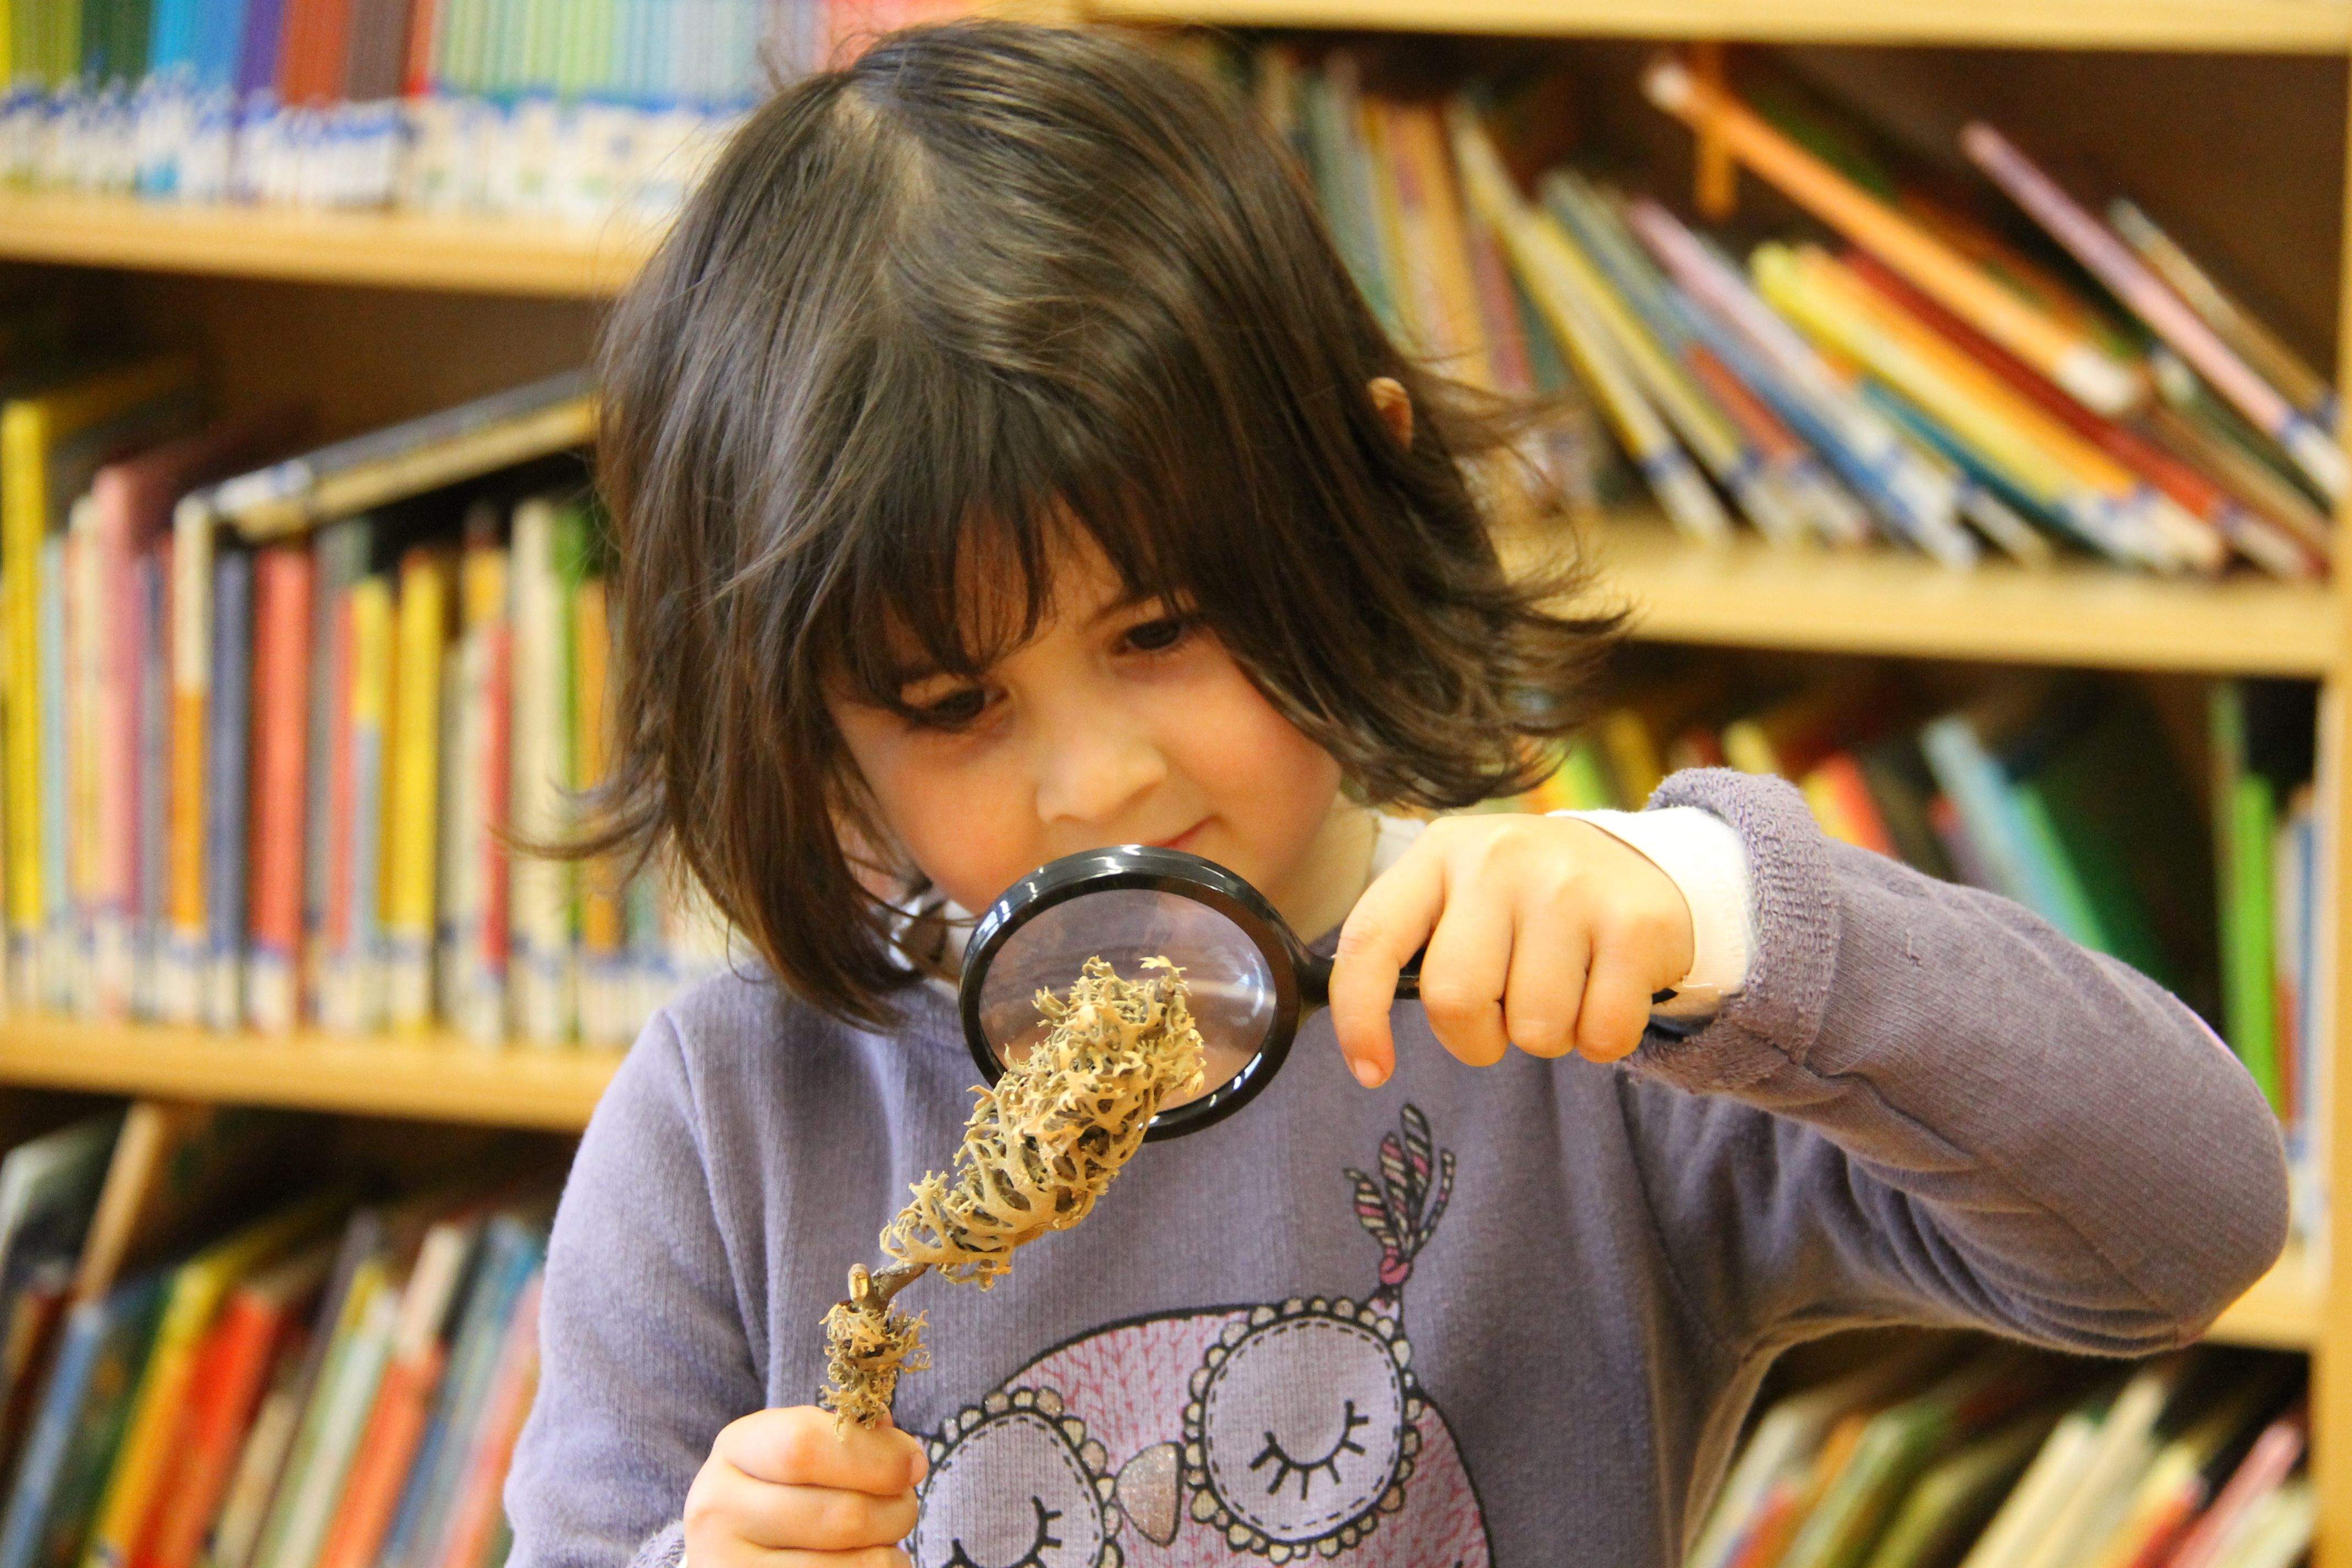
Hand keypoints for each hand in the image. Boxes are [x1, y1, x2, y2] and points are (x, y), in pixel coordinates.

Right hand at [683, 1406, 925, 1567]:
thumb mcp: (797, 1444)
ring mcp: (730, 1566)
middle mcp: (719, 1511)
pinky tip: (870, 1561)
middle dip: (895, 1509)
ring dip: (889, 1550)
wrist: (731, 1543)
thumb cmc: (781, 1484)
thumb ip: (847, 1437)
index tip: (915, 1463)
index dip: (875, 1455)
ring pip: (849, 1565)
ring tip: (888, 1536)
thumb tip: (903, 1453)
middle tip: (907, 1504)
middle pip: (839, 1514)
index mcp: (734, 1449)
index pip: (806, 1445)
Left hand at [1331, 814, 1694, 1084]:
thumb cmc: (1525, 902)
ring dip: (1546, 1038)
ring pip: (1534, 1028)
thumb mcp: (1460, 896)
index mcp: (1439, 853)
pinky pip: (1601, 1035)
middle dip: (1475, 1039)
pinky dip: (1599, 1041)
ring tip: (1562, 993)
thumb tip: (1365, 1041)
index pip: (1370, 938)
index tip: (1371, 1070)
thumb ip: (1411, 948)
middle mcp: (1498, 858)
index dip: (1358, 1015)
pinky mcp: (1635, 923)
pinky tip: (1605, 993)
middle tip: (1503, 1020)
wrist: (1638, 863)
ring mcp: (1570, 886)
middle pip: (1455, 999)